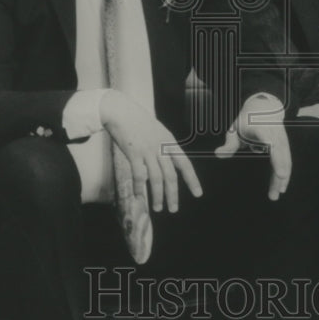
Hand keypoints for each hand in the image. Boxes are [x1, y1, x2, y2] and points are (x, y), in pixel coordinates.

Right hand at [100, 91, 201, 212]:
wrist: (120, 111)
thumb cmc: (137, 120)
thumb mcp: (157, 130)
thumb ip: (163, 145)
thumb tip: (168, 162)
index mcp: (169, 141)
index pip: (185, 164)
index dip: (192, 180)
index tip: (198, 193)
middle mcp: (161, 147)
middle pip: (171, 176)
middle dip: (173, 195)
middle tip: (173, 209)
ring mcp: (148, 150)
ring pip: (157, 179)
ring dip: (158, 196)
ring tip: (158, 208)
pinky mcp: (134, 153)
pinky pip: (139, 175)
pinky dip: (139, 188)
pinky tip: (139, 196)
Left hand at [215, 94, 291, 200]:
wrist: (262, 108)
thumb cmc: (246, 120)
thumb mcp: (235, 129)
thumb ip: (229, 144)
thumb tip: (218, 154)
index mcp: (261, 127)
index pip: (268, 140)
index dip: (273, 153)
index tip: (276, 166)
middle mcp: (274, 133)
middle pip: (279, 154)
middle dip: (279, 172)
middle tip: (276, 190)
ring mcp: (281, 139)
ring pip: (285, 159)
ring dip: (282, 178)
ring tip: (276, 194)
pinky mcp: (284, 145)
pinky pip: (286, 160)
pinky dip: (284, 173)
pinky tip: (280, 186)